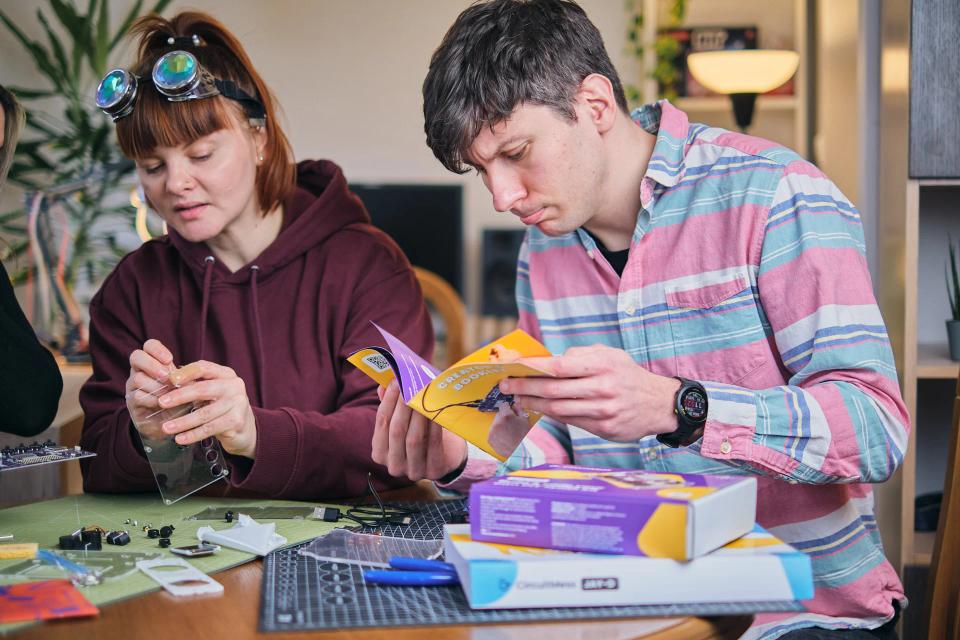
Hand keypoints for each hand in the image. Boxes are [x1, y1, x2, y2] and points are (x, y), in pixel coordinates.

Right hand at [125, 339, 177, 439]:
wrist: (169, 423)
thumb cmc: (179, 399)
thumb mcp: (184, 385)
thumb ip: (184, 377)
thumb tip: (190, 373)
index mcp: (153, 362)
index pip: (149, 346)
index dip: (157, 349)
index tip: (170, 359)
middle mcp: (139, 370)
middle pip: (136, 356)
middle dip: (152, 365)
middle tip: (166, 376)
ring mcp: (133, 386)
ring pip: (138, 378)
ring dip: (156, 386)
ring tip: (169, 393)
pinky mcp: (132, 402)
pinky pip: (138, 396)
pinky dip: (152, 399)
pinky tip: (162, 403)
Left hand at [154, 360, 257, 457]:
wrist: (244, 429)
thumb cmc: (222, 407)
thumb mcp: (211, 392)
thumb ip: (194, 385)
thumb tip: (167, 381)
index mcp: (226, 374)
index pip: (204, 368)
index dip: (186, 373)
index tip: (169, 379)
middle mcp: (234, 386)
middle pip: (203, 389)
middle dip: (180, 396)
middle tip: (162, 403)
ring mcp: (238, 404)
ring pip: (205, 413)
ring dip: (183, 421)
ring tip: (166, 427)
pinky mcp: (237, 421)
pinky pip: (210, 428)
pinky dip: (193, 434)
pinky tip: (180, 438)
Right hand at [371, 380, 466, 481]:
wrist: (447, 455)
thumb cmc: (422, 434)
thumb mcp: (404, 422)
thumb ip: (392, 407)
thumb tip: (384, 385)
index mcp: (380, 453)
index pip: (381, 423)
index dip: (388, 401)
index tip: (396, 382)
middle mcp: (394, 465)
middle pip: (396, 431)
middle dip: (403, 405)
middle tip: (411, 385)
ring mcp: (413, 471)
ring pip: (413, 439)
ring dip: (419, 414)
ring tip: (424, 395)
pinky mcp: (434, 470)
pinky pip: (433, 444)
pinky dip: (434, 426)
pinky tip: (436, 410)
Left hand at [499, 344, 680, 441]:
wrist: (660, 404)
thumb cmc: (627, 375)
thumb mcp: (609, 355)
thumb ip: (580, 355)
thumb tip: (549, 360)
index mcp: (602, 365)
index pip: (559, 366)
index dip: (532, 367)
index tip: (513, 366)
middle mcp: (602, 388)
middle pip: (553, 390)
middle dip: (524, 387)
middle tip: (505, 386)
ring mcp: (603, 411)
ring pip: (558, 409)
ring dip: (533, 404)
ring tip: (517, 398)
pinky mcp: (604, 429)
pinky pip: (570, 422)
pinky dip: (551, 415)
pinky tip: (539, 408)